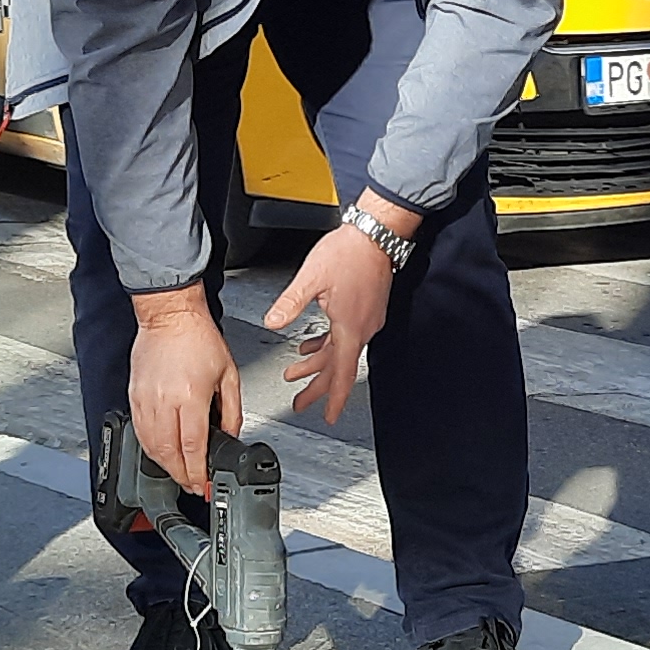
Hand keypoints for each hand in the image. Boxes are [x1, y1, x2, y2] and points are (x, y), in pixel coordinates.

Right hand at [129, 287, 242, 496]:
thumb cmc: (198, 338)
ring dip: (164, 464)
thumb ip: (231, 410)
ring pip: (150, 445)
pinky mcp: (134, 395)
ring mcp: (145, 399)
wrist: (169, 316)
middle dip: (180, 475)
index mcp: (190, 396)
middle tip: (192, 485)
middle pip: (168, 452)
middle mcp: (164, 401)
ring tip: (178, 472)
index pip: (192, 446)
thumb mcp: (228, 375)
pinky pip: (140, 430)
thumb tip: (231, 435)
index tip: (202, 483)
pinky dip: (150, 447)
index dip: (197, 471)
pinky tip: (161, 452)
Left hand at [261, 194, 412, 425]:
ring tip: (295, 371)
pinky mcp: (366, 308)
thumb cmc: (351, 252)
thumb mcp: (311, 278)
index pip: (341, 373)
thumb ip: (290, 304)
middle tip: (300, 401)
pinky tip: (311, 342)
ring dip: (317, 363)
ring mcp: (366, 319)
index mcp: (350, 327)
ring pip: (340, 351)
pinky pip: (344, 336)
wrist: (377, 233)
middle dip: (316, 386)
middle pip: (338, 367)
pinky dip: (326, 344)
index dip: (334, 398)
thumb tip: (273, 322)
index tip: (329, 416)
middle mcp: (362, 327)